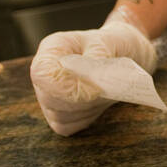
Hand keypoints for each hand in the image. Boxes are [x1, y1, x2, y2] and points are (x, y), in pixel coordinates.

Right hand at [30, 18, 157, 135]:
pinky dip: (87, 118)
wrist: (123, 56)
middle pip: (49, 99)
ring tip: (107, 91)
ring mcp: (48, 96)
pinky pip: (67, 126)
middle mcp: (44, 74)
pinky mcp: (60, 115)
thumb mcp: (113, 40)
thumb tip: (91, 76)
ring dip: (88, 108)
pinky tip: (100, 102)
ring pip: (59, 116)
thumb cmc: (115, 44)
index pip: (43, 74)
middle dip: (82, 100)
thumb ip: (100, 55)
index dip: (66, 87)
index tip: (95, 89)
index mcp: (51, 49)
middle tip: (108, 90)